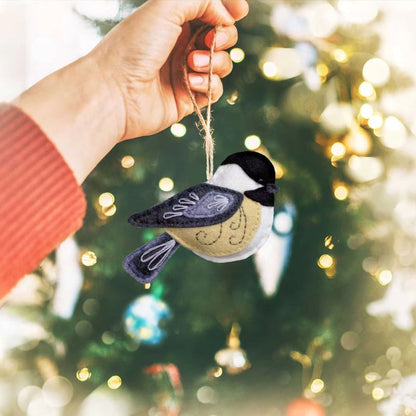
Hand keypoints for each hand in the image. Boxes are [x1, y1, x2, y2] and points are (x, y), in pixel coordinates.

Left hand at [90, 0, 248, 139]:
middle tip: (212, 40)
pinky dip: (208, 85)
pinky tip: (191, 83)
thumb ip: (201, 0)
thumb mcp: (165, 7)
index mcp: (174, 21)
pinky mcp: (188, 98)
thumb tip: (227, 16)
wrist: (115, 93)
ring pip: (221, 64)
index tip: (239, 11)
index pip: (210, 11)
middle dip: (224, 37)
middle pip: (222, 37)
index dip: (227, 10)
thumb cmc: (133, 47)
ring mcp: (185, 73)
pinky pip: (214, 90)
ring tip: (191, 64)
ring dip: (214, 62)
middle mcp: (181, 46)